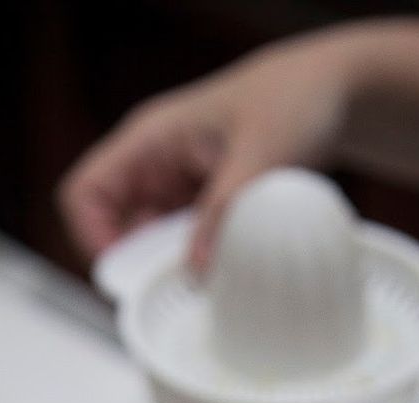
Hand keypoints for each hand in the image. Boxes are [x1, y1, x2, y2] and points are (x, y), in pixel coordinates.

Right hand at [58, 32, 354, 272]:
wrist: (331, 94)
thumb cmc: (293, 102)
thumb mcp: (261, 155)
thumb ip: (224, 210)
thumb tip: (194, 268)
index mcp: (150, 139)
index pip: (86, 192)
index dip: (92, 237)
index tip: (125, 275)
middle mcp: (153, 163)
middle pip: (111, 225)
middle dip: (132, 263)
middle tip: (168, 291)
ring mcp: (175, 186)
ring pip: (145, 241)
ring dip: (164, 268)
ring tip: (199, 284)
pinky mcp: (199, 205)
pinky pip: (178, 243)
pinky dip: (190, 263)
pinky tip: (218, 274)